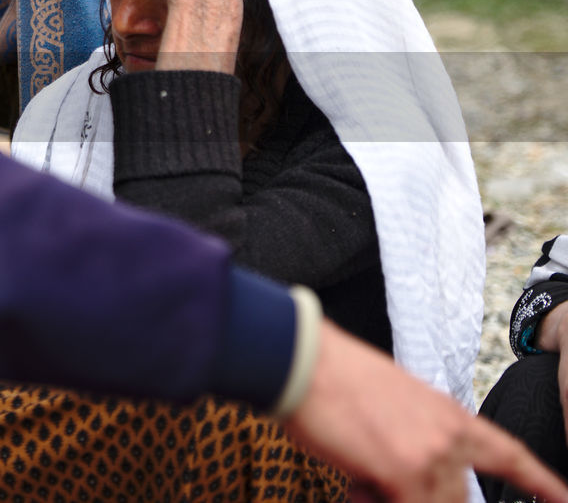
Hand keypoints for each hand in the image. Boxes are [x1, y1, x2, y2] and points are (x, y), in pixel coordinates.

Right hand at [284, 322, 567, 501]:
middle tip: (367, 484)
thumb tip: (400, 480)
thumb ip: (414, 443)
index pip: (509, 454)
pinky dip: (371, 501)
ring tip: (355, 479)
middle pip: (458, 498)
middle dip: (412, 498)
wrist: (306, 360)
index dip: (542, 483)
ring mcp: (433, 456)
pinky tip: (354, 483)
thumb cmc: (335, 380)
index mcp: (449, 414)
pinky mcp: (406, 473)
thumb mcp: (393, 407)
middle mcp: (451, 436)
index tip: (563, 499)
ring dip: (386, 498)